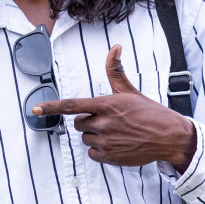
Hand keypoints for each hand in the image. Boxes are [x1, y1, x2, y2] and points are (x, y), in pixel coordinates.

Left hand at [33, 45, 196, 169]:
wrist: (169, 137)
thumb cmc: (149, 112)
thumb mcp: (130, 91)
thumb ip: (115, 71)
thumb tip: (115, 46)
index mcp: (106, 104)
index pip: (72, 105)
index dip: (52, 107)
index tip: (35, 109)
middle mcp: (104, 123)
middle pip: (79, 124)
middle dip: (89, 122)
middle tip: (110, 121)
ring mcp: (106, 141)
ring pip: (85, 138)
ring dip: (95, 136)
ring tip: (116, 133)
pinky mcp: (110, 157)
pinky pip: (92, 154)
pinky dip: (100, 151)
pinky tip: (116, 145)